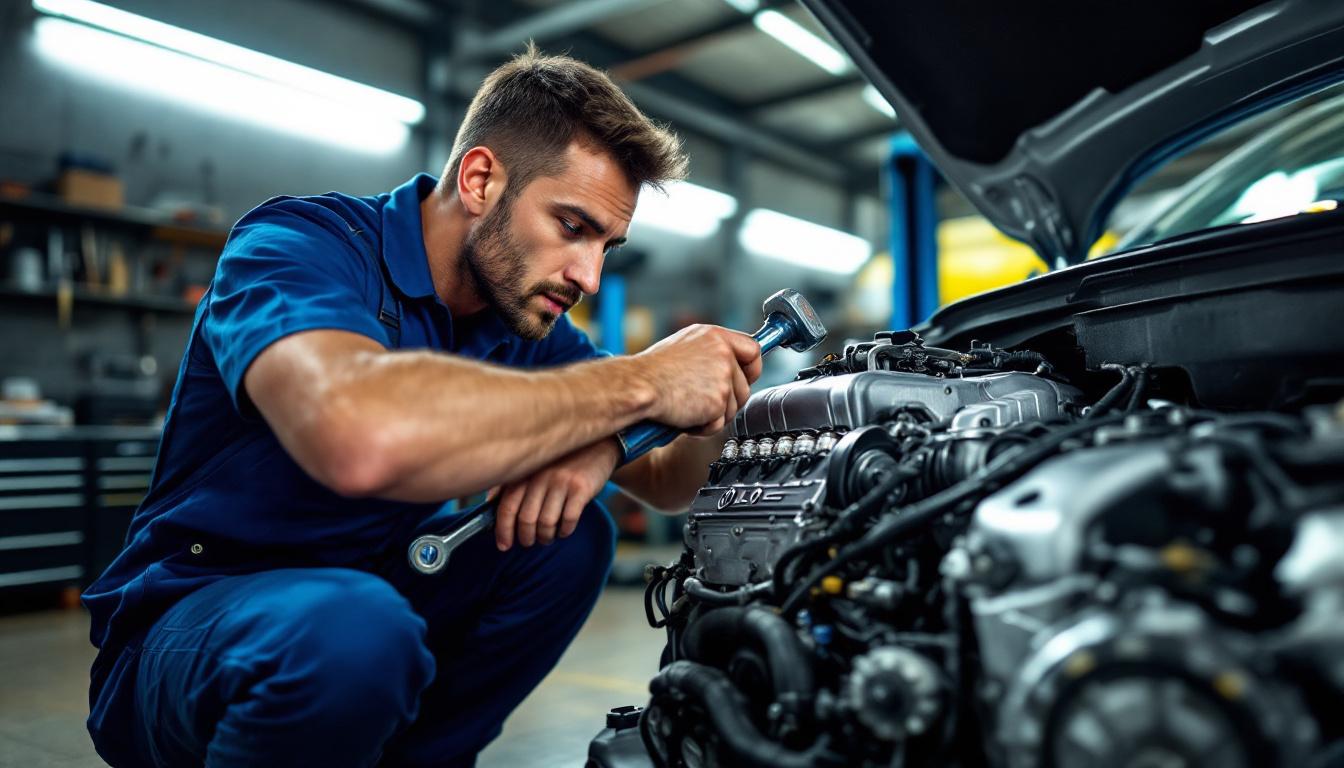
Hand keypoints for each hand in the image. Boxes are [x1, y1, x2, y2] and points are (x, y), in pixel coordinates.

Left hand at [493, 438, 620, 549]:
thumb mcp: (534, 466)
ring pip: (546, 523)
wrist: (598, 445)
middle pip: (526, 519)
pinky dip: (564, 531)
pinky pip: (568, 519)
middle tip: (529, 542)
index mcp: (525, 472)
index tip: (504, 545)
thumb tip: (489, 505)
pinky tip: (564, 530)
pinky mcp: (581, 488)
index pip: (506, 507)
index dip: (503, 530)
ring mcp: (561, 481)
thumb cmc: (561, 460)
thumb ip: (512, 483)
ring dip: (545, 537)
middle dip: (526, 537)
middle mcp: (540, 476)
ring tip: (547, 538)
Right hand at [634, 324, 762, 434]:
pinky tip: (685, 418)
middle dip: (728, 401)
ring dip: (713, 416)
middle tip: (703, 403)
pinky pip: (719, 423)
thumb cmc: (651, 372)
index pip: (753, 349)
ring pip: (733, 408)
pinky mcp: (718, 401)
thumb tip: (728, 368)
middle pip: (745, 386)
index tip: (745, 378)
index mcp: (715, 336)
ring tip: (687, 408)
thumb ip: (711, 354)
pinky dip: (703, 428)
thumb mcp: (685, 348)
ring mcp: (723, 378)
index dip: (752, 369)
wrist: (638, 386)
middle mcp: (723, 354)